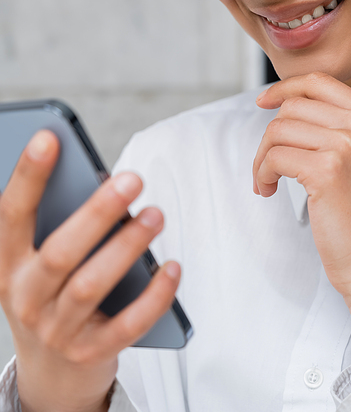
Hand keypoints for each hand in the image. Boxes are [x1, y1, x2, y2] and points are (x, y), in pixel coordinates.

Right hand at [0, 130, 180, 411]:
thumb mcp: (38, 263)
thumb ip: (59, 224)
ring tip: (156, 213)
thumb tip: (105, 181)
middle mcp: (26, 297)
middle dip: (97, 212)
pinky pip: (128, 325)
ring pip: (92, 285)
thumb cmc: (52, 294)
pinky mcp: (91, 353)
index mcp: (8, 264)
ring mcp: (57, 330)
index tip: (49, 137)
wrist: (51, 375)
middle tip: (133, 178)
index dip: (28, 176)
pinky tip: (173, 267)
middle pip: (60, 251)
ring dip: (127, 247)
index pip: (12, 214)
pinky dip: (154, 296)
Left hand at [254, 72, 350, 374]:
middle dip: (270, 135)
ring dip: (262, 157)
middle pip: (293, 106)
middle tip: (268, 166)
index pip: (320, 81)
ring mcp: (349, 146)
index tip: (262, 102)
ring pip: (279, 129)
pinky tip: (268, 190)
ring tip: (267, 181)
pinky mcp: (328, 171)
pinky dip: (262, 173)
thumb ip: (337, 125)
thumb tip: (286, 102)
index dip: (285, 88)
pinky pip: (275, 156)